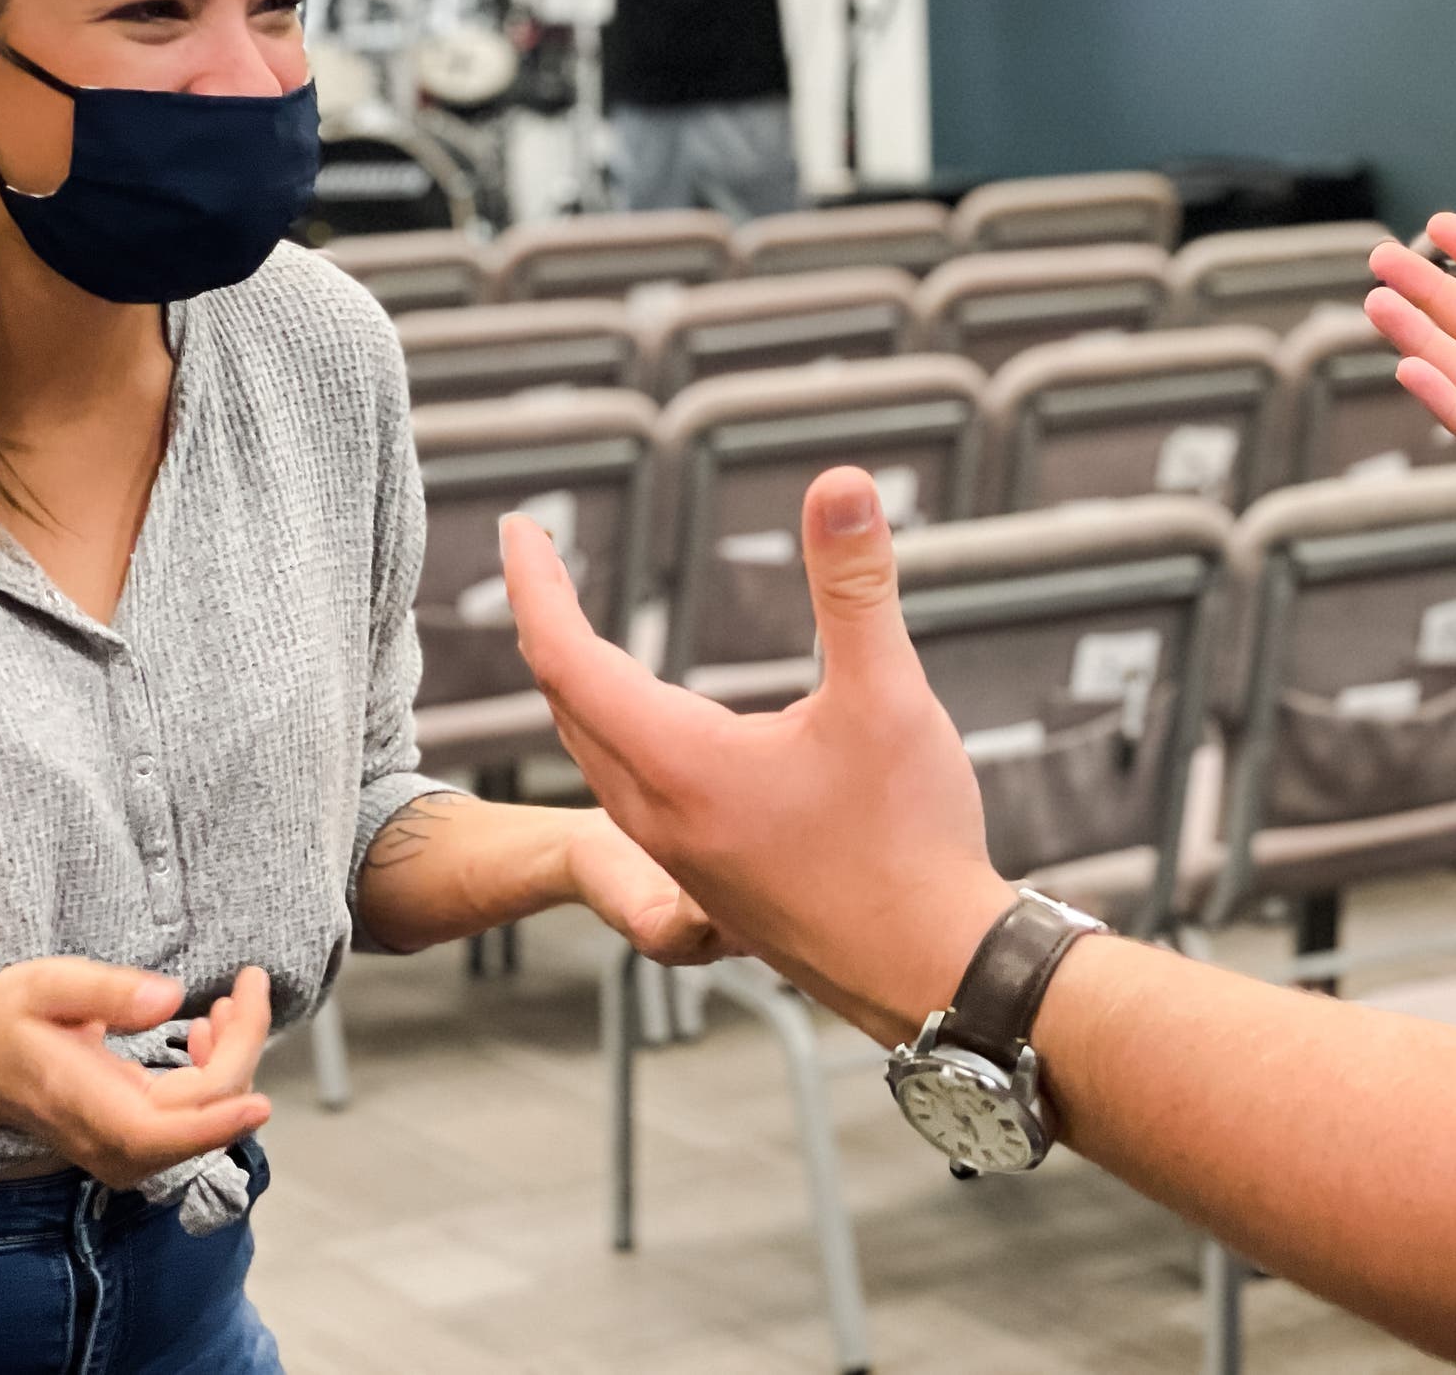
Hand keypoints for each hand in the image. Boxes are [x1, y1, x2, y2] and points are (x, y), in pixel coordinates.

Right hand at [0, 960, 271, 1189]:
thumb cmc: (4, 1022)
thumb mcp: (46, 986)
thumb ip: (107, 991)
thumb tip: (170, 999)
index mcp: (89, 1108)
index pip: (166, 1134)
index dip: (219, 1124)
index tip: (263, 1103)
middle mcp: (112, 1141)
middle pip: (204, 1115)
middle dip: (243, 1050)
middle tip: (247, 986)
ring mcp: (123, 1147)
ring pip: (205, 1120)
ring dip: (233, 1062)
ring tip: (229, 1005)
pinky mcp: (133, 1138)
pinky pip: (191, 1118)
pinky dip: (215, 1076)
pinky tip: (204, 1033)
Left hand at [506, 470, 1013, 1043]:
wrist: (933, 974)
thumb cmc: (910, 843)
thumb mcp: (886, 695)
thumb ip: (855, 585)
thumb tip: (839, 482)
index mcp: (678, 765)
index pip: (569, 657)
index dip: (539, 585)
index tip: (522, 527)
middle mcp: (658, 815)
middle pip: (569, 705)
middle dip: (548, 624)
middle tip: (542, 561)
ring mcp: (681, 858)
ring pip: (597, 756)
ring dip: (578, 685)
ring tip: (582, 635)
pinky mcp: (712, 882)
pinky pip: (631, 793)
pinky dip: (617, 735)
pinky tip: (663, 732)